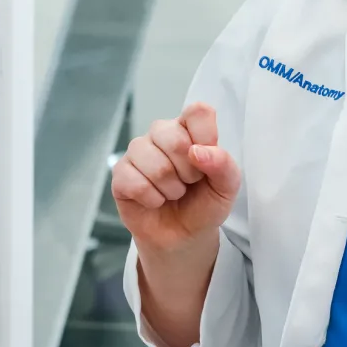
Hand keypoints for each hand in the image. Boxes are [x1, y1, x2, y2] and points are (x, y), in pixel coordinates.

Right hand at [112, 102, 241, 252]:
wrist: (184, 235)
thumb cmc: (205, 203)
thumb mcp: (227, 186)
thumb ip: (223, 164)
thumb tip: (197, 151)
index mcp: (189, 128)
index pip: (197, 112)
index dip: (206, 138)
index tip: (206, 161)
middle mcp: (161, 133)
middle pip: (174, 138)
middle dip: (188, 171)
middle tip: (190, 182)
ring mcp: (137, 152)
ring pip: (154, 163)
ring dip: (171, 188)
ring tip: (173, 193)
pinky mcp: (120, 174)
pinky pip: (135, 183)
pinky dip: (152, 199)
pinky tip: (155, 200)